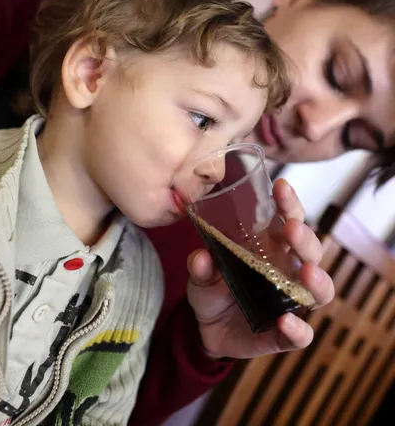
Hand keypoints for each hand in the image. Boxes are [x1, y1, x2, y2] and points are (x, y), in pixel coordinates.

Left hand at [186, 178, 333, 358]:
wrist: (204, 329)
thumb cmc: (211, 288)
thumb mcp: (200, 275)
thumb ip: (200, 266)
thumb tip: (201, 256)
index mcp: (272, 247)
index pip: (290, 219)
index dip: (289, 203)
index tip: (281, 186)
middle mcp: (287, 271)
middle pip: (311, 250)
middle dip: (305, 238)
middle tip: (292, 229)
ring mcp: (289, 303)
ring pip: (320, 290)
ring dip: (318, 280)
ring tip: (306, 272)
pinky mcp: (284, 334)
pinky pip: (301, 334)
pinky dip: (298, 330)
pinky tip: (286, 323)